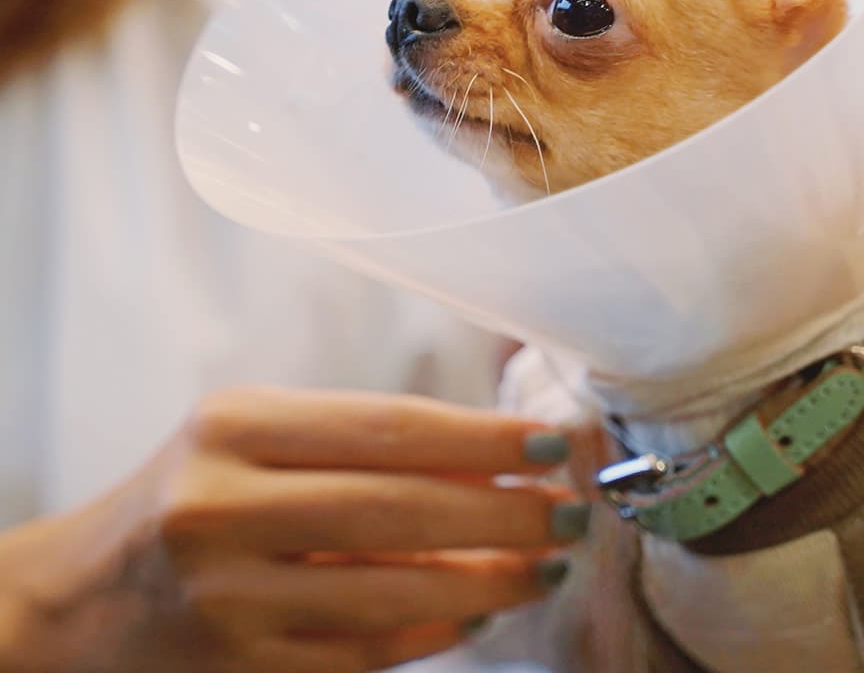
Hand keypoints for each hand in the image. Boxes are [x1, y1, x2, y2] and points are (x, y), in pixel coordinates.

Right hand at [0, 388, 586, 671]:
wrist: (83, 598)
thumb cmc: (193, 489)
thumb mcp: (258, 436)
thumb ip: (360, 440)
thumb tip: (492, 450)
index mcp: (237, 426)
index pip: (389, 426)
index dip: (482, 437)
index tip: (550, 443)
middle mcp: (225, 506)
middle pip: (401, 507)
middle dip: (504, 510)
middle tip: (568, 509)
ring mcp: (230, 597)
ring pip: (393, 591)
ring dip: (487, 578)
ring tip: (545, 562)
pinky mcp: (241, 667)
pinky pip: (365, 651)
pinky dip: (436, 632)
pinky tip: (482, 611)